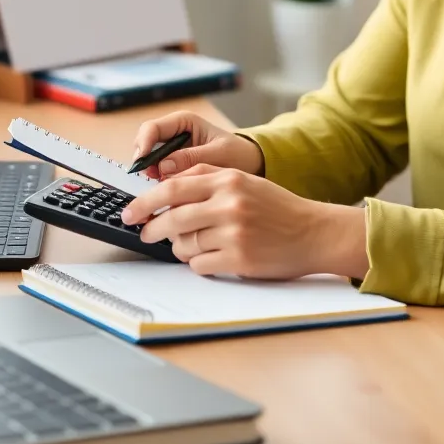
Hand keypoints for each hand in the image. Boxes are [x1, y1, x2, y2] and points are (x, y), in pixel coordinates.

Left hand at [120, 164, 367, 279]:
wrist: (313, 232)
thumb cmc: (278, 208)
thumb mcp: (246, 182)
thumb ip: (209, 180)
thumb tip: (168, 187)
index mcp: (229, 179)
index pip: (174, 187)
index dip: (145, 200)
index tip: (131, 211)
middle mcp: (230, 203)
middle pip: (172, 217)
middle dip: (152, 227)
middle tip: (145, 232)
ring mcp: (234, 232)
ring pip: (184, 243)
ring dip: (179, 248)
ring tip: (191, 245)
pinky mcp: (239, 258)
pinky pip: (199, 264)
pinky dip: (198, 264)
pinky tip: (211, 258)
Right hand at [132, 111, 263, 179]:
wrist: (249, 165)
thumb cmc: (238, 153)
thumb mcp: (220, 154)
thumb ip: (193, 158)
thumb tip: (164, 165)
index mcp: (184, 122)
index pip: (152, 128)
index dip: (143, 144)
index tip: (142, 163)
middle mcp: (173, 134)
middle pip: (144, 145)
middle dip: (145, 162)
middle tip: (151, 179)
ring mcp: (171, 151)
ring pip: (148, 161)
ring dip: (151, 175)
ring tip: (162, 188)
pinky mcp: (173, 167)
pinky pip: (158, 174)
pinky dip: (159, 183)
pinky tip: (167, 193)